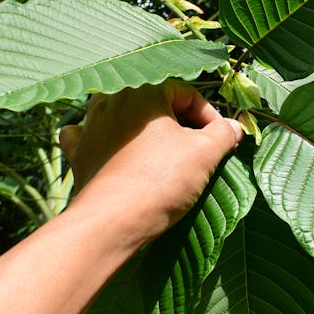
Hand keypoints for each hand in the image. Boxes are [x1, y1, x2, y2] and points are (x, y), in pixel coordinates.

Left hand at [59, 81, 242, 243]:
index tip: (221, 139)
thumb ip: (223, 134)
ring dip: (144, 129)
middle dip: (180, 124)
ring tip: (164, 152)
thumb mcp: (205, 154)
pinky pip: (89, 135)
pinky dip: (103, 139)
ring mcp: (89, 126)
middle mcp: (111, 100)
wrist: (113, 223)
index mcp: (142, 90)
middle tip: (200, 149)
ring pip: (122, 115)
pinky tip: (114, 150)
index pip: (186, 93)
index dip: (209, 116)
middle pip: (155, 104)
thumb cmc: (161, 181)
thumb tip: (234, 127)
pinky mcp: (79, 152)